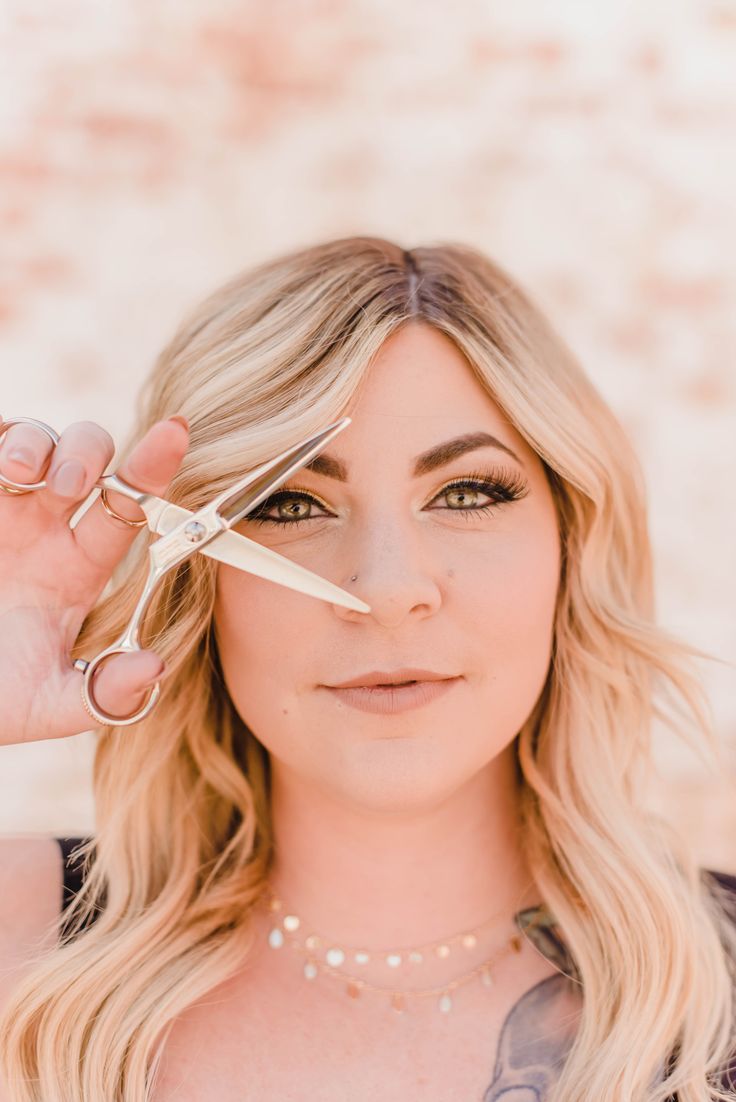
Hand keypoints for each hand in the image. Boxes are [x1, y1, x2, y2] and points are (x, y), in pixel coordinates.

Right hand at [0, 414, 188, 743]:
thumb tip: (156, 668)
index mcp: (78, 566)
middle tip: (67, 487)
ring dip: (32, 442)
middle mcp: (44, 527)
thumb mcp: (47, 704)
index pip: (128, 507)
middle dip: (85, 453)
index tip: (176, 431)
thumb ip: (102, 693)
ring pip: (29, 437)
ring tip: (19, 475)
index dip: (154, 467)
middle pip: (86, 456)